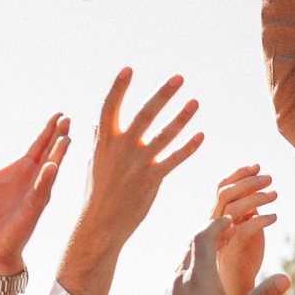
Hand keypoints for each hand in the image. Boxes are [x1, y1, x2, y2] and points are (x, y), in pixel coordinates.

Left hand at [0, 112, 68, 275]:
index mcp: (23, 169)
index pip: (39, 145)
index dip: (48, 130)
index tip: (58, 114)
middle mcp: (34, 178)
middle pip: (49, 152)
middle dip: (58, 135)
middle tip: (67, 118)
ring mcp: (36, 193)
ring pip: (50, 170)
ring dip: (58, 154)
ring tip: (65, 138)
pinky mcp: (31, 209)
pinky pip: (40, 192)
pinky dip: (46, 179)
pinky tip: (51, 166)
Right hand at [56, 70, 204, 294]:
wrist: (100, 226)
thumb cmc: (97, 193)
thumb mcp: (94, 163)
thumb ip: (98, 140)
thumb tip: (95, 122)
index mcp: (103, 142)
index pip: (109, 108)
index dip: (118, 88)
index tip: (128, 69)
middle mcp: (119, 149)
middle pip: (144, 115)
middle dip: (162, 95)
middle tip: (178, 77)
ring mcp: (136, 165)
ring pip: (163, 135)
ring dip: (181, 117)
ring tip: (195, 101)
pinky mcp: (150, 181)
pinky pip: (173, 160)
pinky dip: (188, 147)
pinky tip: (201, 135)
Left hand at [150, 217, 291, 294]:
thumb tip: (285, 278)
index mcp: (200, 276)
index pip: (205, 235)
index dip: (218, 224)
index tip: (231, 221)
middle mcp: (181, 275)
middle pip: (192, 240)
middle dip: (209, 231)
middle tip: (226, 230)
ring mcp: (170, 284)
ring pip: (184, 254)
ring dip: (199, 246)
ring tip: (216, 249)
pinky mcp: (165, 294)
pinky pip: (178, 269)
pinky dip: (191, 261)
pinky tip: (201, 275)